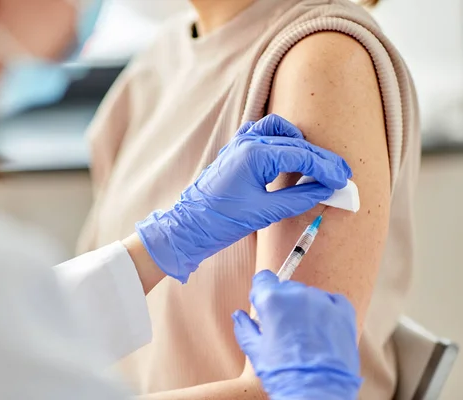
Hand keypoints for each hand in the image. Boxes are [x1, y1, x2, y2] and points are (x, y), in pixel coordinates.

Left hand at [135, 114, 351, 282]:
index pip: (301, 155)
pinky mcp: (234, 151)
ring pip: (278, 131)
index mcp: (254, 154)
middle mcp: (247, 142)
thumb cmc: (221, 221)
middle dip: (320, 158)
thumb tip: (326, 190)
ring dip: (299, 143)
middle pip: (294, 142)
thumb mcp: (265, 212)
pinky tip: (287, 155)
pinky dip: (278, 140)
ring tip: (315, 163)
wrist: (189, 226)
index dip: (326, 167)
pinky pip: (261, 134)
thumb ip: (298, 198)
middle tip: (340, 173)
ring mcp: (238, 144)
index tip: (343, 180)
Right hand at [233, 270, 361, 399]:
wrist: (318, 392)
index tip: (264, 305)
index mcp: (272, 300)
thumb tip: (239, 316)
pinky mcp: (343, 311)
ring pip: (308, 295)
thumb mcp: (255, 350)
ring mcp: (322, 301)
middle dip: (282, 303)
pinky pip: (331, 301)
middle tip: (283, 328)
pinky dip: (326, 310)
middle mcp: (298, 294)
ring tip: (304, 334)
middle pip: (285, 288)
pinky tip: (320, 330)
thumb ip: (244, 327)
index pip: (263, 279)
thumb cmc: (285, 374)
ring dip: (304, 307)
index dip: (261, 293)